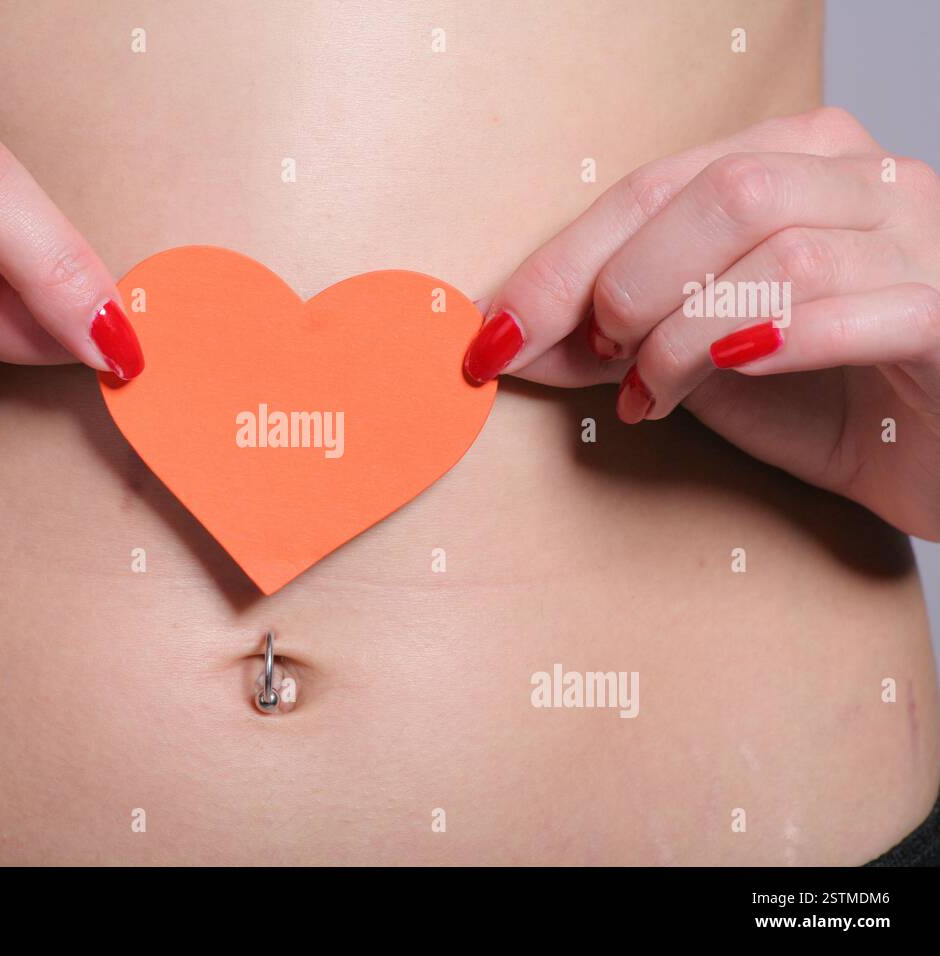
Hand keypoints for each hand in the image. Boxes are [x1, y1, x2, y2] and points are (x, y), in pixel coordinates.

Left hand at [463, 107, 939, 539]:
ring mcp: (919, 241)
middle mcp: (862, 183)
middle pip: (720, 193)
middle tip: (599, 355)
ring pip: (778, 248)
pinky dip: (771, 339)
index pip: (656, 186)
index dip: (562, 260)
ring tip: (654, 392)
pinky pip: (859, 307)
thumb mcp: (694, 358)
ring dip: (683, 329)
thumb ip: (612, 335)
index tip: (494, 331)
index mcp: (796, 162)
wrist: (937, 457)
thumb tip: (504, 336)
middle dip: (625, 282)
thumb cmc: (822, 396)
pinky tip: (723, 374)